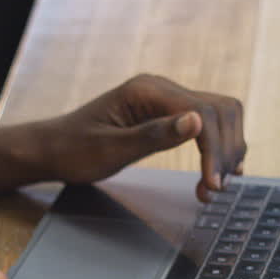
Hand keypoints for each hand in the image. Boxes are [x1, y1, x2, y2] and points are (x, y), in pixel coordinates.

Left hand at [41, 74, 246, 201]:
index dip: (215, 150)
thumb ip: (153, 135)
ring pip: (220, 117)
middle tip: (216, 189)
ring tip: (214, 187)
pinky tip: (217, 173)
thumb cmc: (74, 150)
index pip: (203, 113)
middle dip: (226, 150)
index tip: (213, 185)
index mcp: (147, 90)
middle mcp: (162, 89)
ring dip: (226, 151)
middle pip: (221, 110)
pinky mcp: (168, 114)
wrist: (53, 148)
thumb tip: (197, 122)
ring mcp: (167, 100)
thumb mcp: (110, 149)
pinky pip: (207, 125)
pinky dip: (218, 148)